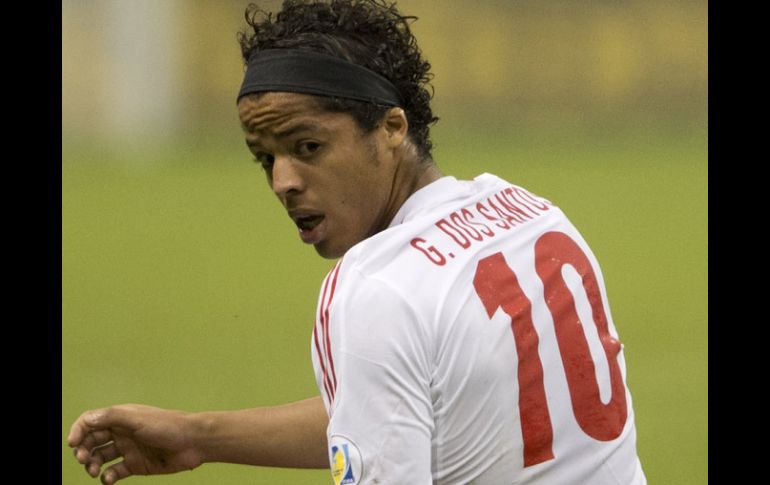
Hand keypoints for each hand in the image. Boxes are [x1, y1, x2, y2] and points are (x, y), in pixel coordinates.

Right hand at [67, 404, 203, 484]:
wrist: (194, 442)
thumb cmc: (168, 426)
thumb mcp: (137, 419)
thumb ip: (111, 417)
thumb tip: (87, 420)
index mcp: (121, 417)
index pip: (91, 422)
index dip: (78, 431)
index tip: (72, 443)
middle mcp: (122, 432)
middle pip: (92, 441)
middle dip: (83, 450)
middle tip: (84, 459)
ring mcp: (129, 449)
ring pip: (100, 458)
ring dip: (92, 464)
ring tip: (94, 471)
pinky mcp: (136, 465)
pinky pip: (114, 473)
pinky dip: (107, 477)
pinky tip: (109, 478)